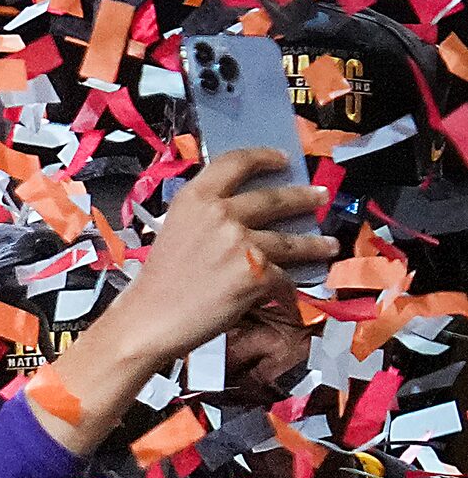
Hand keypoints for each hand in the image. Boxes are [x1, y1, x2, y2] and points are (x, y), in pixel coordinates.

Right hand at [97, 149, 335, 371]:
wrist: (149, 321)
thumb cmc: (157, 283)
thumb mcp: (174, 231)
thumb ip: (207, 216)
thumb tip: (247, 213)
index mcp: (195, 199)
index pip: (237, 162)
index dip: (264, 157)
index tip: (283, 159)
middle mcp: (220, 214)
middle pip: (275, 198)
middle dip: (304, 198)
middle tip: (319, 198)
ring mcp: (241, 244)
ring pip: (291, 240)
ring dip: (315, 244)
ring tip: (328, 245)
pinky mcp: (257, 274)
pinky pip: (283, 276)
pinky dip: (288, 285)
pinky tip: (294, 288)